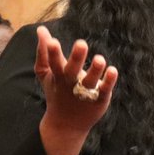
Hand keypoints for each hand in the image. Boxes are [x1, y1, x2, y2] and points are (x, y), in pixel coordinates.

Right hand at [35, 25, 118, 154]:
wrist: (65, 125)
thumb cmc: (56, 92)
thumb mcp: (46, 74)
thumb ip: (44, 52)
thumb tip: (41, 29)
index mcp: (58, 76)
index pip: (54, 63)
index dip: (52, 53)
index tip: (53, 41)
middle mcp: (71, 84)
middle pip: (72, 70)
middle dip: (76, 58)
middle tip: (81, 43)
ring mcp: (85, 93)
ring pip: (90, 81)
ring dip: (95, 70)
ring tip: (100, 59)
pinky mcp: (99, 100)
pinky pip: (104, 90)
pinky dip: (108, 81)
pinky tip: (113, 70)